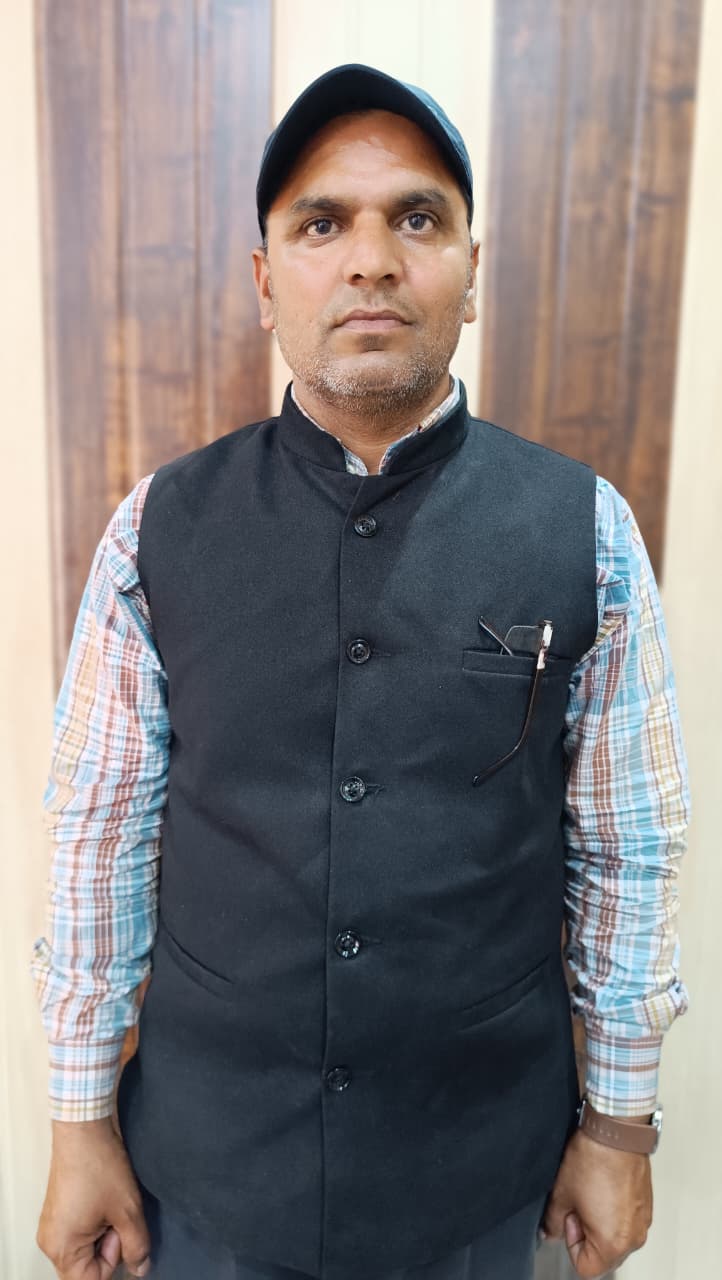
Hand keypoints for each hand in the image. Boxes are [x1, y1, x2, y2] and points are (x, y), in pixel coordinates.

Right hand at [36, 1116, 150, 1278]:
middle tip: (116, 1215)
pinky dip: (96, 1222)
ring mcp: (53, 1226)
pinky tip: (103, 1198)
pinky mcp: (58, 1211)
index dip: (113, 1260)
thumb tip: (140, 1269)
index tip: (119, 1232)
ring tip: (109, 1204)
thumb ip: (137, 1246)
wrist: (85, 1127)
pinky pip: (79, 1232)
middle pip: (86, 1268)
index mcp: (62, 1248)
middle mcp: (51, 1242)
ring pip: (85, 1249)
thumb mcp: (128, 1210)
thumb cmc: (101, 1166)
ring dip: (104, 1233)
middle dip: (109, 1247)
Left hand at [541, 1129, 652, 1277]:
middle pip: (604, 1257)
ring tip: (591, 1195)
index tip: (569, 1219)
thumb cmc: (593, 1160)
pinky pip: (627, 1223)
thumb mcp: (562, 1194)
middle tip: (578, 1207)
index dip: (571, 1244)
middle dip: (586, 1238)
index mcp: (613, 1243)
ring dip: (600, 1226)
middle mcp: (633, 1238)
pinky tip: (603, 1189)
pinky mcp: (647, 1207)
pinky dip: (614, 1215)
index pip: (586, 1268)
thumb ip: (553, 1222)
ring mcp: (643, 1222)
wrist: (616, 1132)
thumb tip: (550, 1233)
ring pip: (616, 1240)